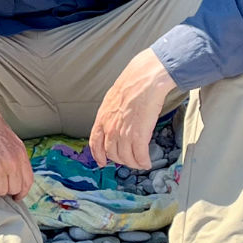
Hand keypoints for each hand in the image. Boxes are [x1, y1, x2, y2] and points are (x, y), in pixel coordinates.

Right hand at [0, 58, 33, 199]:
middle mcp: (13, 162)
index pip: (28, 182)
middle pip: (14, 189)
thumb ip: (14, 155)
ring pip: (0, 192)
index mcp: (21, 153)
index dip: (21, 191)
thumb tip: (15, 173)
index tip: (14, 195)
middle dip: (4, 189)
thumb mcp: (9, 138)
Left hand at [90, 49, 176, 169]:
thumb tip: (115, 120)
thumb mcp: (112, 99)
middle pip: (112, 153)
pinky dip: (143, 162)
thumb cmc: (131, 85)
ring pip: (125, 158)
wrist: (144, 79)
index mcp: (102, 119)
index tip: (102, 162)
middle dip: (121, 160)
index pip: (95, 143)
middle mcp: (110, 128)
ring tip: (140, 162)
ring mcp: (123, 133)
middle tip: (129, 160)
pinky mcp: (139, 135)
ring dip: (133, 163)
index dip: (98, 155)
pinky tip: (147, 162)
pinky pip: (139, 156)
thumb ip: (111, 113)